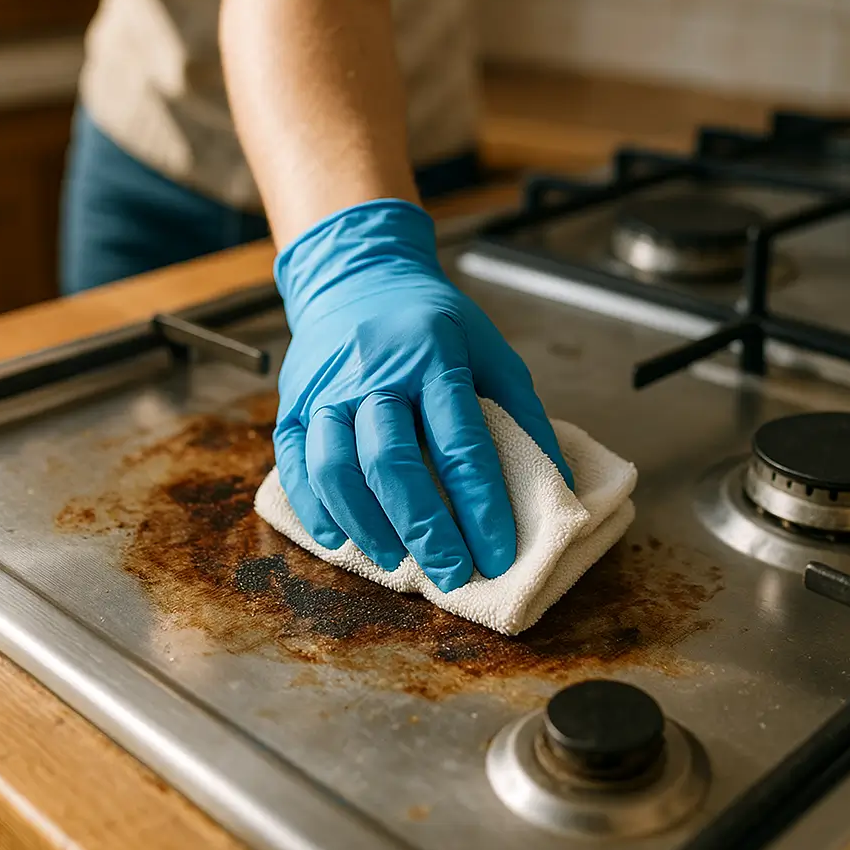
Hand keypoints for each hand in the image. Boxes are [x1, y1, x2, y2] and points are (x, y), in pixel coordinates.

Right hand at [272, 199, 572, 591]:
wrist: (356, 277)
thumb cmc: (431, 320)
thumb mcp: (488, 348)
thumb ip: (520, 411)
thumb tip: (557, 483)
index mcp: (432, 357)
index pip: (460, 443)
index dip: (481, 505)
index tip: (499, 552)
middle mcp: (374, 374)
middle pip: (392, 461)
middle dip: (425, 528)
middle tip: (451, 573)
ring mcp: (326, 390)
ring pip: (335, 467)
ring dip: (366, 524)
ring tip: (397, 562)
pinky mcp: (293, 403)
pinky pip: (294, 463)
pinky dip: (314, 508)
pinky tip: (338, 539)